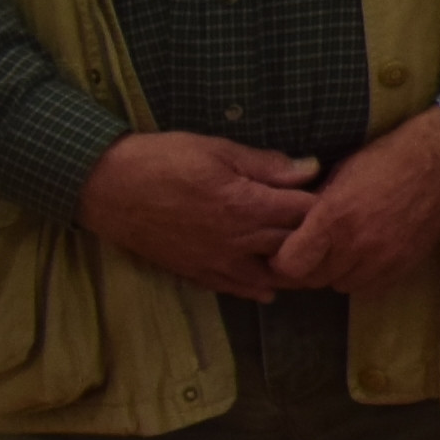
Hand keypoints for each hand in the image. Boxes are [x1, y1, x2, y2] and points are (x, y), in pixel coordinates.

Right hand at [76, 131, 320, 298]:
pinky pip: (236, 289)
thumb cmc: (161, 159)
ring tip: (306, 259)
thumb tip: (311, 168)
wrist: (105, 186)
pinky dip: (258, 289)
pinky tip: (270, 287)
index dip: (324, 204)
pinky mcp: (196, 273)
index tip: (333, 196)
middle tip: (327, 229)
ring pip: (272, 276)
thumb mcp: (217, 150)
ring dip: (292, 269)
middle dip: (315, 237)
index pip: (306, 213)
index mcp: (247, 205)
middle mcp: (238, 240)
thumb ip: (266, 165)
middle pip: (295, 246)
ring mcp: (218, 261)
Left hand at [266, 109, 439, 296]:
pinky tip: (363, 257)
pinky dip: (361, 276)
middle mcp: (356, 246)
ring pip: (340, 286)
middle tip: (307, 251)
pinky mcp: (404, 265)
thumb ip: (316, 204)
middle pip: (313, 280)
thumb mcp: (341, 172)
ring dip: (334, 273)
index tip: (282, 250)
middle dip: (305, 268)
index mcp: (333, 218)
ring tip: (338, 252)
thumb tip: (296, 223)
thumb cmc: (390, 157)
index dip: (281, 261)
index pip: (290, 265)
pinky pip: (370, 287)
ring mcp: (383, 259)